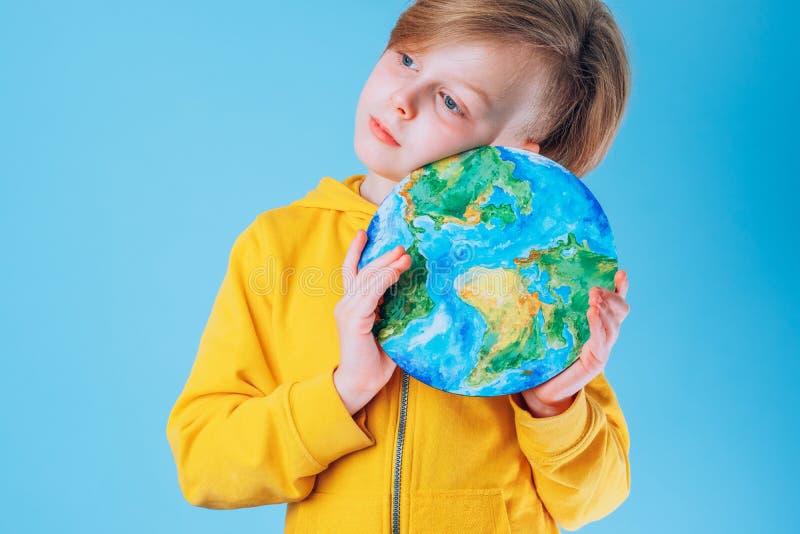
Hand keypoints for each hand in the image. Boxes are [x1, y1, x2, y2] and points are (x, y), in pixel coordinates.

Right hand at [333, 229, 411, 415]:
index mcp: (354, 306)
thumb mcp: (389, 330)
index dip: (358, 252)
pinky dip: (385, 279)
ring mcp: (348, 310)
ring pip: (368, 279)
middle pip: (363, 271)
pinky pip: (370, 292)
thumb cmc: (376, 361)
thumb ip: (396, 313)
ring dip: (387, 265)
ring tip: (404, 256)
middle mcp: (347, 304)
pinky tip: (397, 271)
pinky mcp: (353, 318)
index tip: (365, 234)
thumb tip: (418, 299)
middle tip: (401, 245)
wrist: (361, 383)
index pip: (354, 272)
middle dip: (381, 256)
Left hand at [519, 270, 630, 416]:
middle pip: (621, 312)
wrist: (544, 389)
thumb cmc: (546, 357)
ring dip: (605, 309)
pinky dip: (598, 325)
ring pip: (614, 325)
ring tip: (594, 298)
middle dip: (611, 297)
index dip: (621, 289)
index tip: (620, 272)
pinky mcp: (596, 362)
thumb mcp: (551, 330)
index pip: (616, 304)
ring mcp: (603, 349)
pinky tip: (593, 313)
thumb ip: (553, 312)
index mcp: (597, 326)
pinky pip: (602, 341)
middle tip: (594, 290)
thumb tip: (535, 283)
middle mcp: (605, 336)